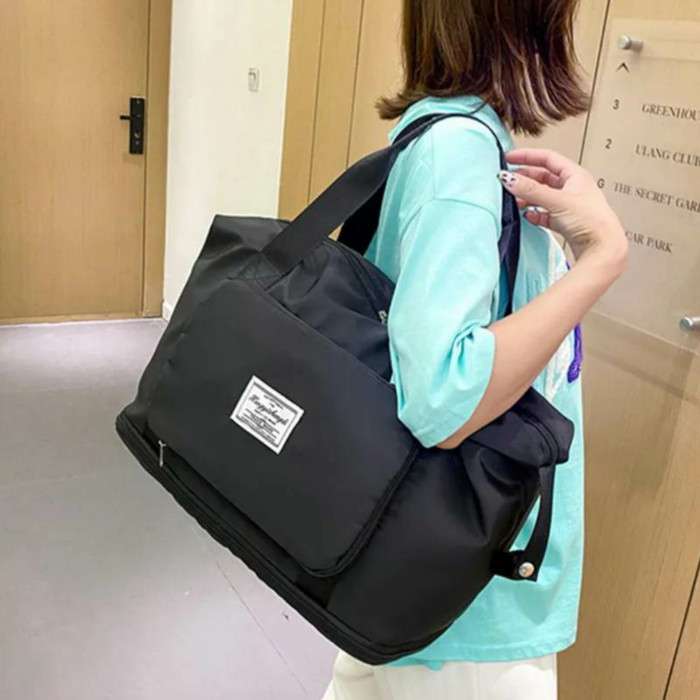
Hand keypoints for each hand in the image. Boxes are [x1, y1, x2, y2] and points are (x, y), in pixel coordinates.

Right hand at [498, 148, 627, 269]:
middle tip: (508, 181)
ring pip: (543, 196)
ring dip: (528, 197)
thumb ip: (530, 190)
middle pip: (544, 177)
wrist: (602, 249)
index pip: (548, 158)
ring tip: (514, 201)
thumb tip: (509, 178)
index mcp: (576, 175)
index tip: (509, 158)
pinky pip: (546, 214)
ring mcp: (569, 206)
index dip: (528, 156)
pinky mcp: (566, 222)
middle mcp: (573, 188)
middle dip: (525, 178)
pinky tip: (528, 216)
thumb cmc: (590, 221)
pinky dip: (535, 214)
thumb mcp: (557, 201)